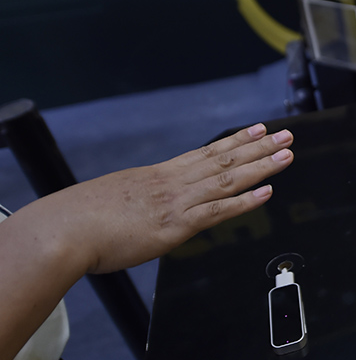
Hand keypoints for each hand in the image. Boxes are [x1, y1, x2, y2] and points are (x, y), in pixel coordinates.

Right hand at [12, 123, 293, 274]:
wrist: (64, 231)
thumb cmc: (81, 220)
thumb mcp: (116, 199)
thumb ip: (139, 201)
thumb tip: (143, 208)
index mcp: (159, 176)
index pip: (206, 153)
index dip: (236, 141)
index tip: (257, 129)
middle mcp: (173, 183)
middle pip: (225, 160)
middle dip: (259, 146)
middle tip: (286, 134)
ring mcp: (177, 202)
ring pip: (229, 179)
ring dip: (261, 166)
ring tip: (286, 154)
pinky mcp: (177, 225)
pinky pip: (218, 210)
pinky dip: (245, 201)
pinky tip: (267, 191)